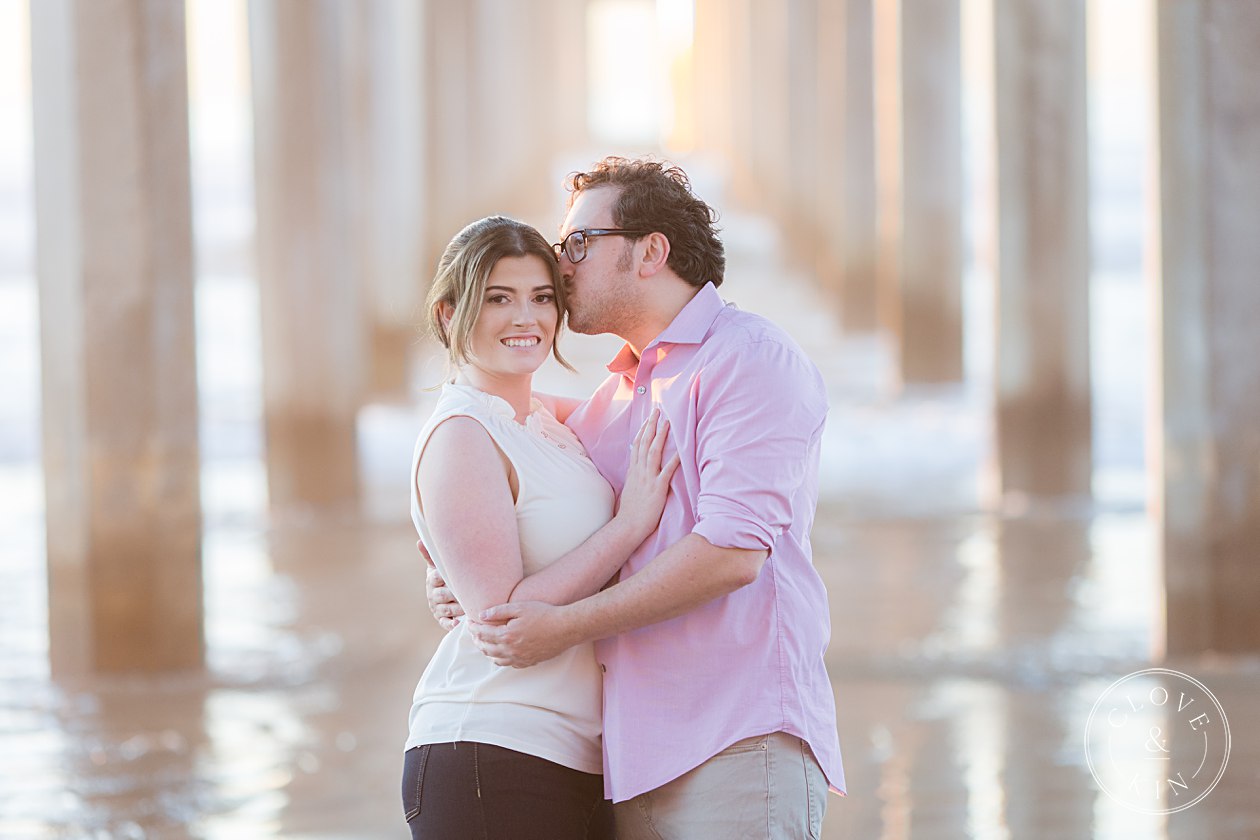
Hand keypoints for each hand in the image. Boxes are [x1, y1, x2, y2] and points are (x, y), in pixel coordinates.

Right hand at [420, 540, 463, 630]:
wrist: (444, 595)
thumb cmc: (443, 576)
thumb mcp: (437, 566)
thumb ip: (431, 555)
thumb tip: (419, 541)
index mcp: (432, 580)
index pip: (436, 578)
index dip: (443, 577)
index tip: (453, 575)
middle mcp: (433, 595)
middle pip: (442, 595)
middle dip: (453, 594)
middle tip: (466, 593)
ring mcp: (437, 608)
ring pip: (447, 609)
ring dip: (457, 608)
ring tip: (468, 607)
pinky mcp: (441, 619)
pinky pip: (445, 623)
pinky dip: (451, 624)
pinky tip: (457, 623)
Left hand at [467, 601, 576, 667]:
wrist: (566, 628)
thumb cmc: (544, 614)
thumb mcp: (520, 607)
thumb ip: (499, 611)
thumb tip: (481, 615)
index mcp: (506, 635)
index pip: (482, 633)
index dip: (473, 627)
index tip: (469, 621)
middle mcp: (510, 650)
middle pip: (486, 648)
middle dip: (477, 639)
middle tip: (473, 631)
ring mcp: (519, 658)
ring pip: (495, 659)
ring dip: (486, 650)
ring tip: (484, 642)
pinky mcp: (528, 662)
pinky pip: (508, 664)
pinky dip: (500, 658)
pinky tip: (501, 652)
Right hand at [616, 408, 680, 539]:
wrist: (628, 525)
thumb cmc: (630, 511)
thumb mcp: (630, 488)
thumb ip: (635, 475)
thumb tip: (637, 466)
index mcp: (633, 470)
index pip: (637, 444)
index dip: (643, 429)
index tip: (648, 418)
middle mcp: (639, 471)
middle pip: (645, 443)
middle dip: (651, 425)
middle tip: (658, 410)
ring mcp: (648, 479)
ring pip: (653, 452)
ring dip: (660, 436)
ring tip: (667, 422)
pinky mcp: (657, 488)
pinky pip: (666, 472)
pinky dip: (673, 461)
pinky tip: (680, 451)